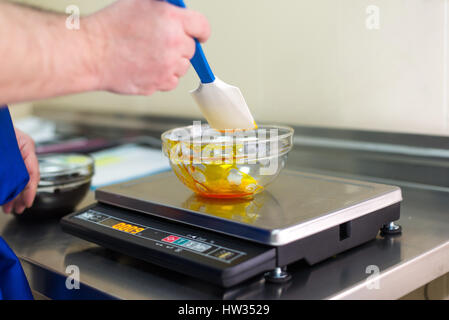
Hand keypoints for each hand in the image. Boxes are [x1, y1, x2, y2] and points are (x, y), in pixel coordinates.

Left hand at [2, 129, 38, 213]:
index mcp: (26, 145)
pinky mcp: (6, 157)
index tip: (27, 202)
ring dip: (11, 193)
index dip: (30, 190)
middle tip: (18, 209)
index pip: (33, 172)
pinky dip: (5, 186)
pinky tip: (3, 196)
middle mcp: (21, 149)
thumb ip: (11, 168)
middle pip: (25, 176)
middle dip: (20, 195)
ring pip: (16, 177)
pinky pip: (8, 174)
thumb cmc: (1, 124)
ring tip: (8, 207)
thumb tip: (15, 182)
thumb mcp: (6, 150)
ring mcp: (13, 153)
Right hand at [86, 0, 210, 94]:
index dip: (201, 31)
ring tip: (148, 55)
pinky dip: (162, 77)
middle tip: (160, 43)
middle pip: (191, 49)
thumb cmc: (110, 27)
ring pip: (182, 67)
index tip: (200, 36)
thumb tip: (177, 9)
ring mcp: (168, 66)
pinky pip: (171, 82)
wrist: (92, 53)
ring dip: (171, 63)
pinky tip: (146, 67)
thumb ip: (165, 6)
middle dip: (180, 46)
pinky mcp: (160, 83)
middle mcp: (174, 44)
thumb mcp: (140, 2)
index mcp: (172, 19)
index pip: (202, 26)